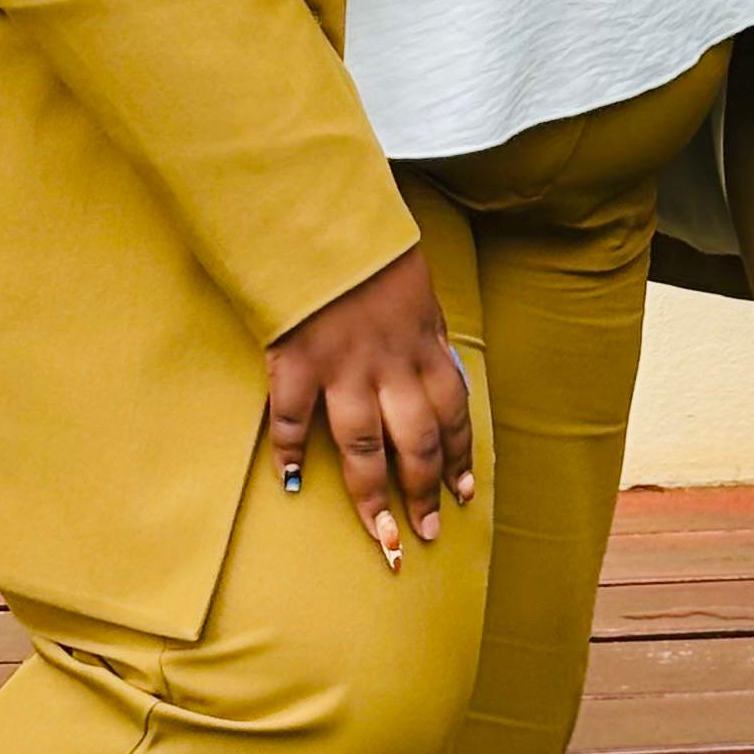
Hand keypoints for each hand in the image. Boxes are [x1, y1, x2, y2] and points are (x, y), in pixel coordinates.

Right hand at [267, 248, 475, 565]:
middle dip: (424, 494)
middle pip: (416, 444)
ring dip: (374, 498)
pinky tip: (292, 482)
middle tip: (425, 533)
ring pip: (365, 448)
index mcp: (425, 345)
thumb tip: (437, 366)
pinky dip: (291, 453)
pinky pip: (295, 419)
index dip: (457, 458)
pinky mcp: (297, 363)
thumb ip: (425, 332)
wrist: (320, 217)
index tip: (461, 495)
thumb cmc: (371, 250)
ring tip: (381, 536)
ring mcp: (343, 368)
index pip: (452, 415)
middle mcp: (390, 365)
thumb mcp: (417, 288)